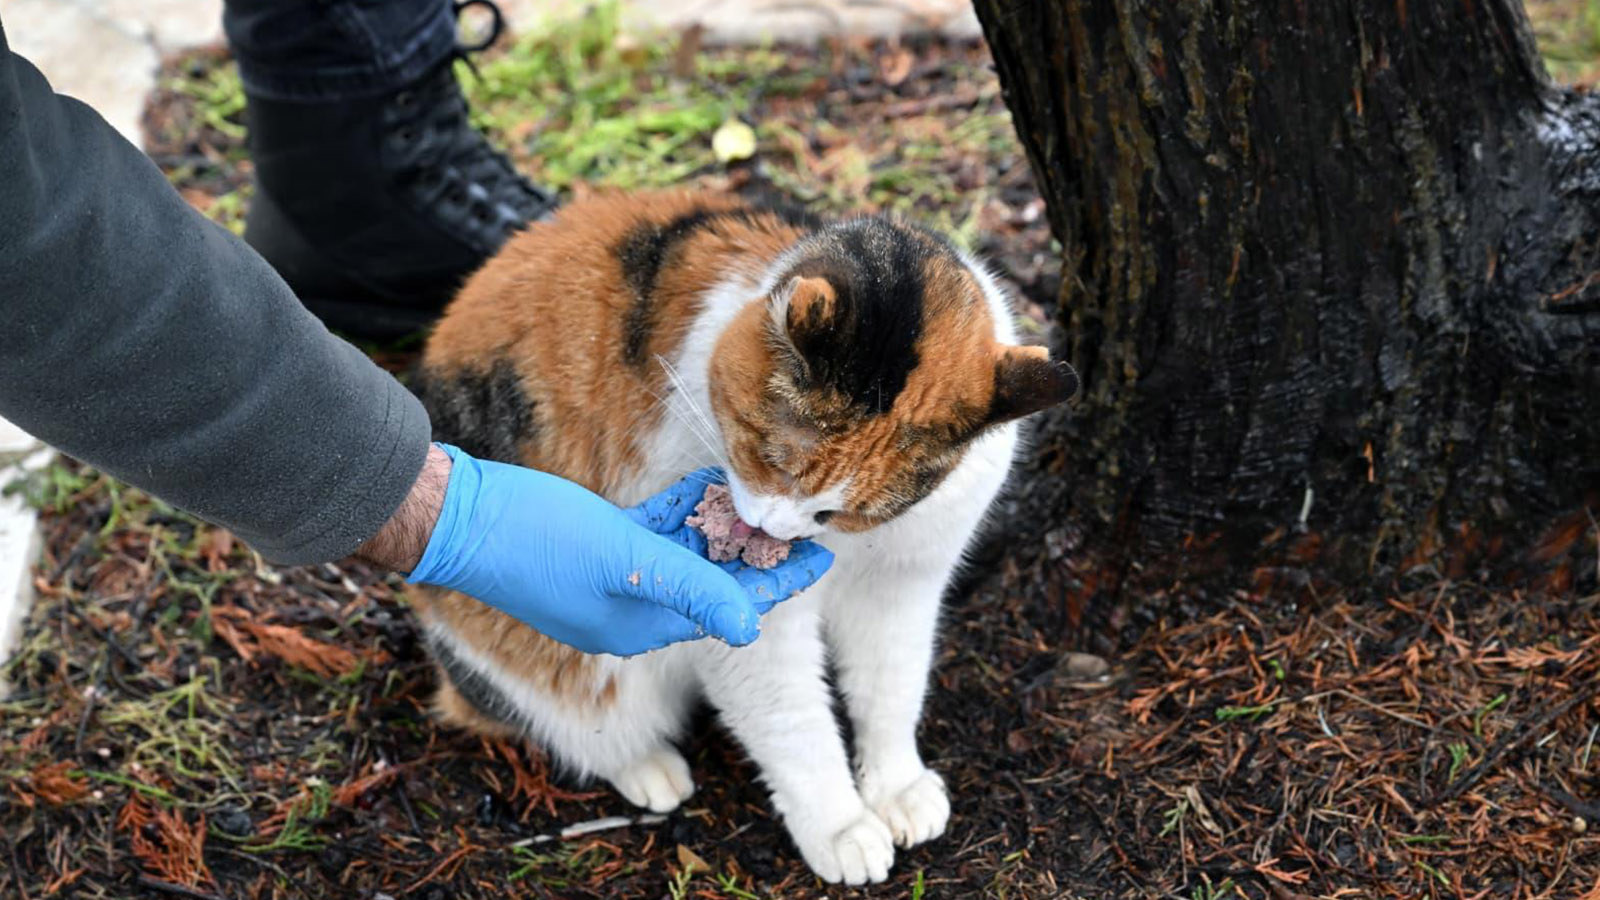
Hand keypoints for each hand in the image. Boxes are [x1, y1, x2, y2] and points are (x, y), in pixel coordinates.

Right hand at [381, 444, 832, 656]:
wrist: (455, 515)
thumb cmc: (534, 541)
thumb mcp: (621, 563)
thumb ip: (689, 589)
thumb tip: (752, 629)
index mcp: (638, 625)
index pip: (726, 607)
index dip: (775, 583)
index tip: (821, 557)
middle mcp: (630, 606)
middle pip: (712, 581)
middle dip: (758, 554)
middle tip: (807, 524)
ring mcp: (613, 572)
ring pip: (686, 551)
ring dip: (724, 528)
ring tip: (770, 502)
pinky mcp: (596, 540)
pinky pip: (654, 528)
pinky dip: (682, 509)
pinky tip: (712, 484)